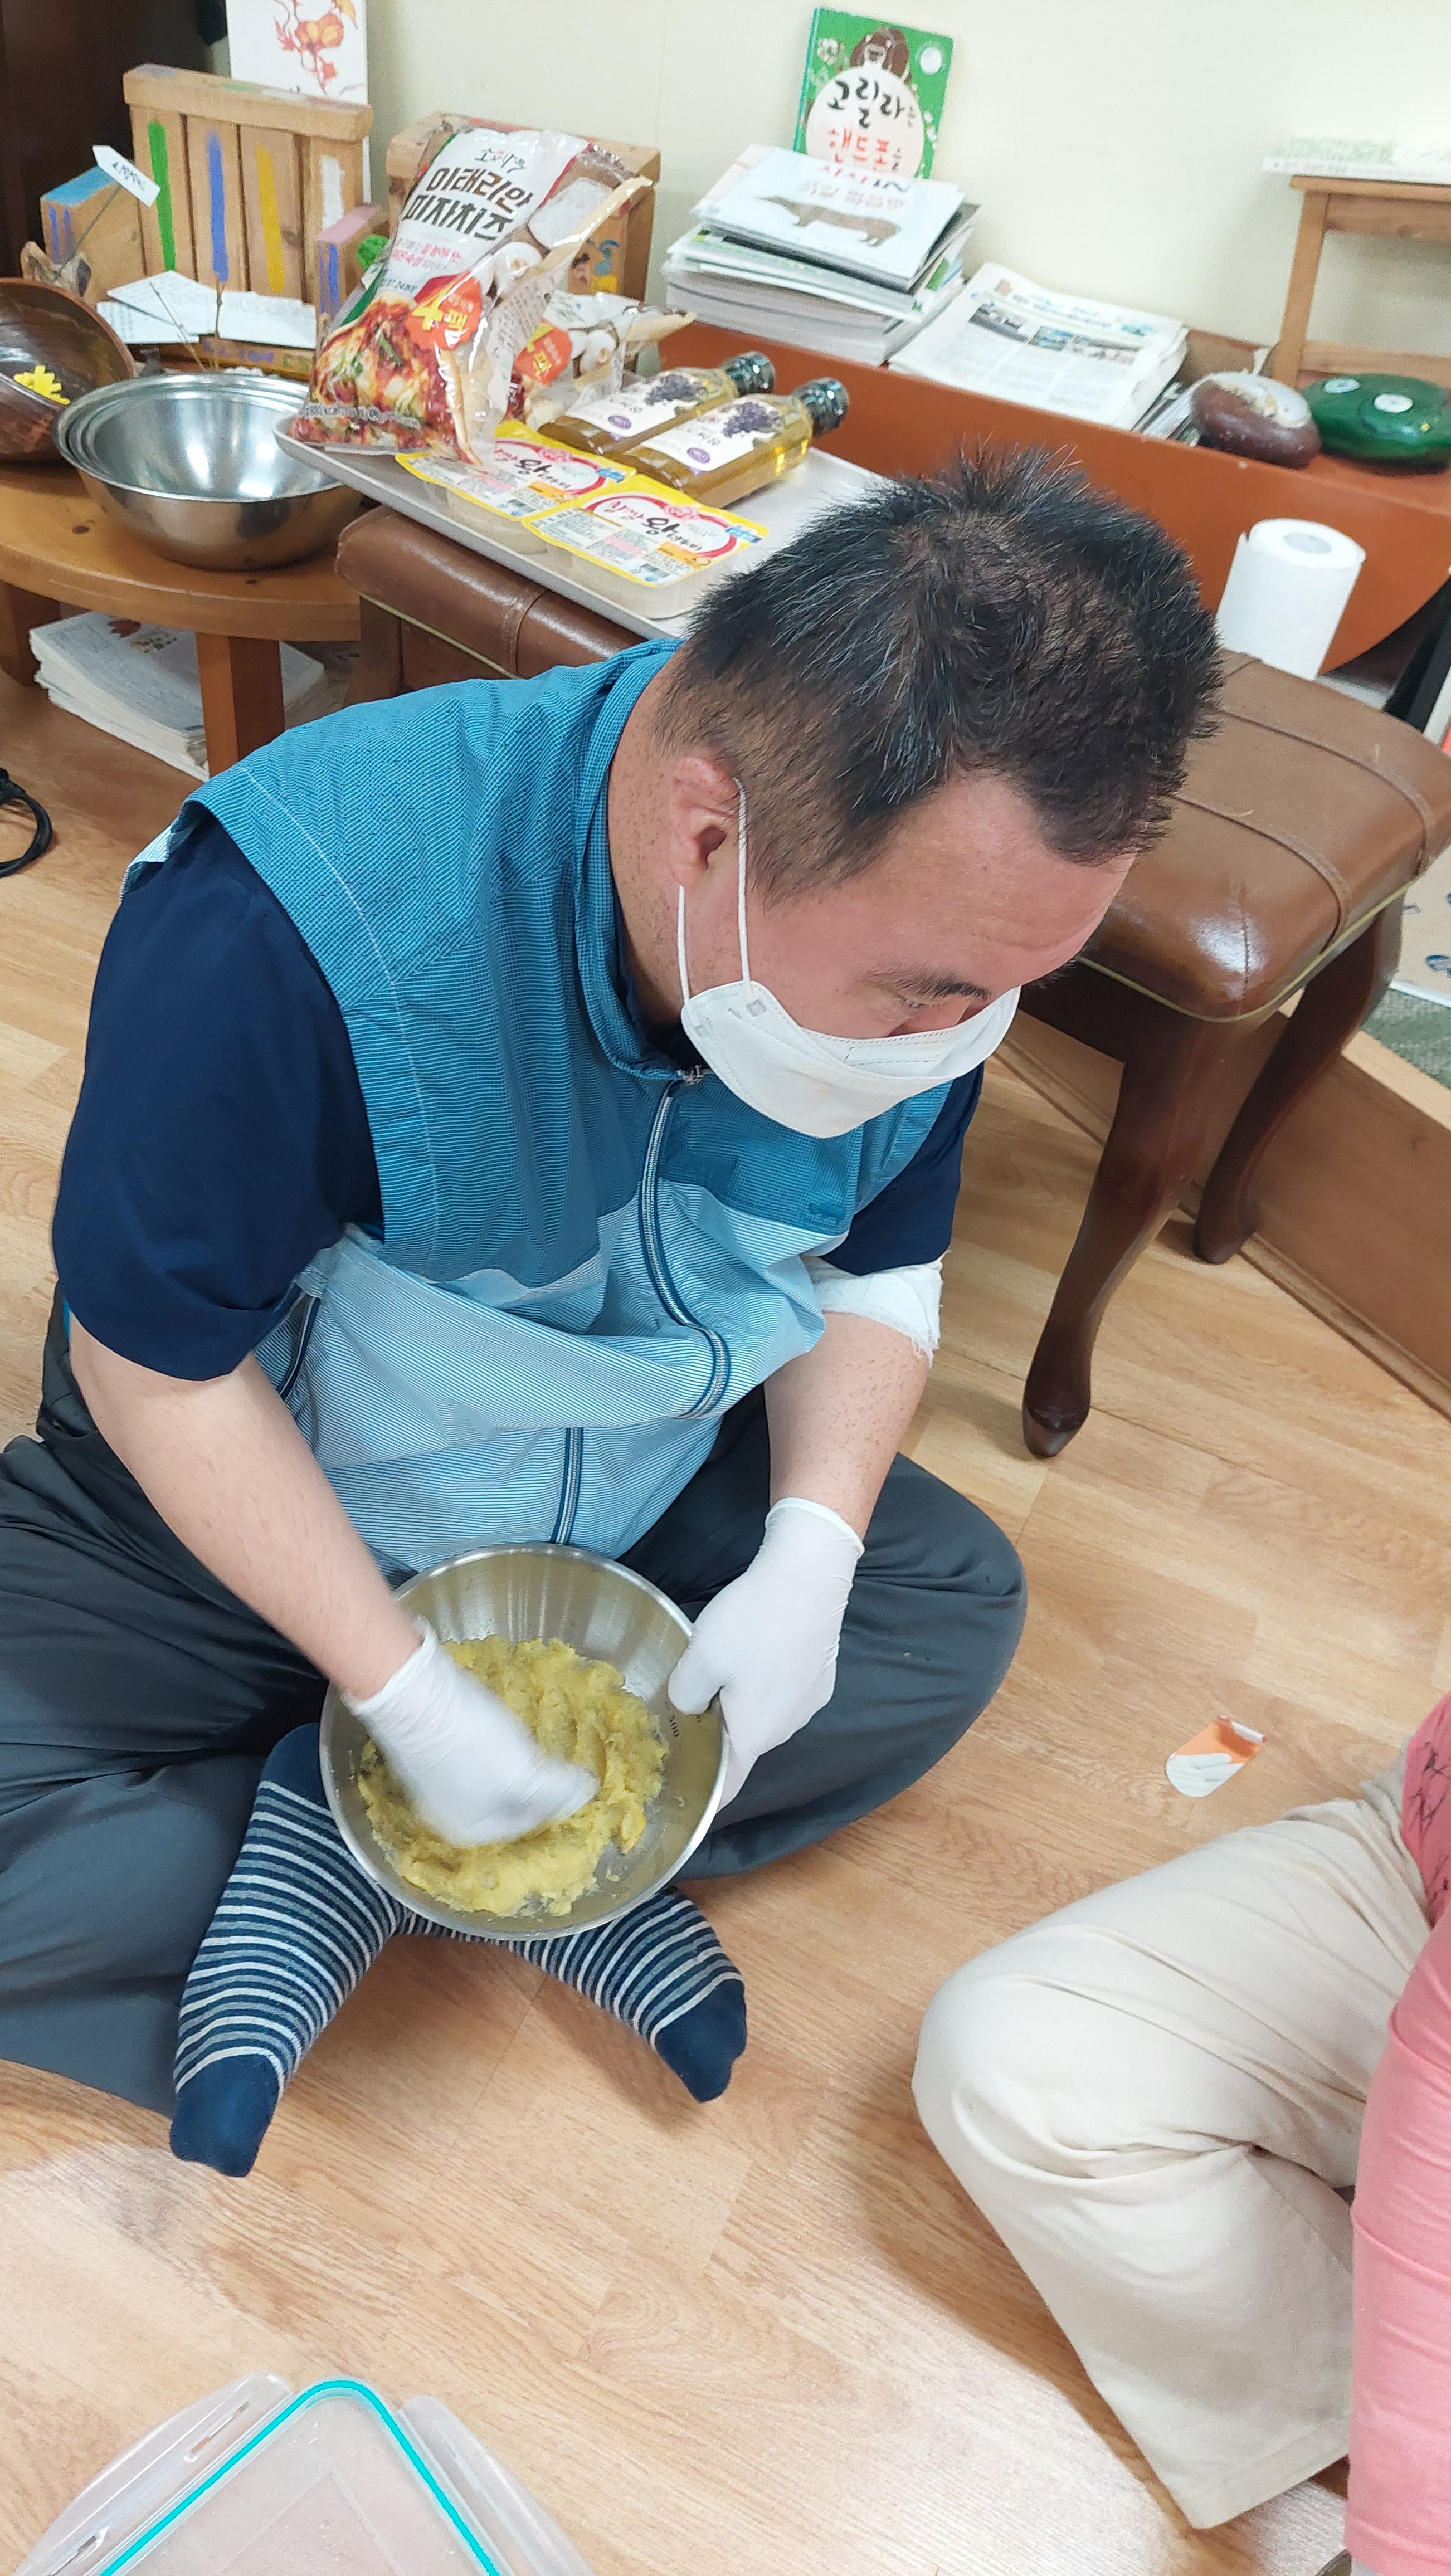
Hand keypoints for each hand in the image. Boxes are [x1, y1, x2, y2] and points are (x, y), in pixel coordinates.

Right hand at [345, 1623, 595, 1845]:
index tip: (573, 1776)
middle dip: (533, 1781)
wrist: (411, 1692)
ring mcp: (435, 1778)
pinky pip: (473, 1752)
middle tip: (555, 1757)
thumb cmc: (468, 1742)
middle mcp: (448, 1811)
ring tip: (531, 1738)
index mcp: (470, 1828)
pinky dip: (492, 1742)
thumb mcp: (521, 1774)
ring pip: (490, 1775)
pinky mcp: (430, 1746)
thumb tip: (586, 1796)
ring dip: (514, 1759)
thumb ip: (557, 1790)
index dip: (556, 1799)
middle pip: (507, 1800)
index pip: (528, 1821)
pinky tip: (500, 1723)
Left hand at [668, 1499, 862, 1803]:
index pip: (727, 1786)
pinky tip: (755, 1645)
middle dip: (714, 1730)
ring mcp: (809, 1701)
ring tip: (720, 1660)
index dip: (703, 1794)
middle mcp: (787, 1728)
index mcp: (755, 1735)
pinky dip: (763, 1679)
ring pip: (763, 1713)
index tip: (681, 1793)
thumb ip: (685, 1696)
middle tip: (686, 1697)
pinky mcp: (820, 1675)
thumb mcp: (699, 1660)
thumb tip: (690, 1705)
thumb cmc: (751, 1622)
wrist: (809, 1574)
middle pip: (742, 1743)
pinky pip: (782, 1690)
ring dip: (739, 1700)